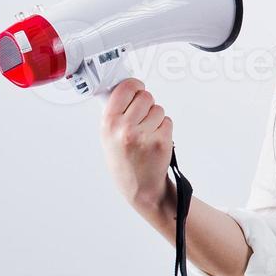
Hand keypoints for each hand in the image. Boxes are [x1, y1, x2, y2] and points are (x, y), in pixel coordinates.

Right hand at [100, 78, 174, 213]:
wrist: (141, 189)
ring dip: (156, 117)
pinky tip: (155, 140)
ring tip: (147, 133)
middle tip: (143, 116)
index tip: (137, 87)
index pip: (125, 88)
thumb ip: (115, 113)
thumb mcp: (108, 137)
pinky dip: (164, 128)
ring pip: (158, 109)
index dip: (134, 86)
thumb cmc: (124, 164)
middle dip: (146, 103)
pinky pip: (167, 121)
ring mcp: (145, 135)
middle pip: (145, 96)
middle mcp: (125, 128)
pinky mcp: (162, 141)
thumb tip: (125, 89)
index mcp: (109, 124)